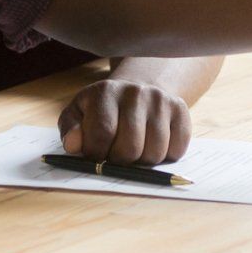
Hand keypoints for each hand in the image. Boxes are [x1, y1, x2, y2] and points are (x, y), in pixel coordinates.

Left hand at [59, 76, 191, 164]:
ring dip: (143, 162)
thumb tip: (74, 144)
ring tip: (134, 150)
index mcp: (105, 92)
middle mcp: (136, 92)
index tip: (96, 155)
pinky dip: (165, 156)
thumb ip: (70, 129)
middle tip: (116, 154)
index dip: (96, 155)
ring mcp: (161, 100)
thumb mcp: (78, 114)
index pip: (102, 134)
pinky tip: (153, 144)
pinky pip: (176, 149)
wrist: (137, 90)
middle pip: (130, 148)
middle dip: (120, 161)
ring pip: (155, 153)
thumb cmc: (103, 110)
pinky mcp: (180, 109)